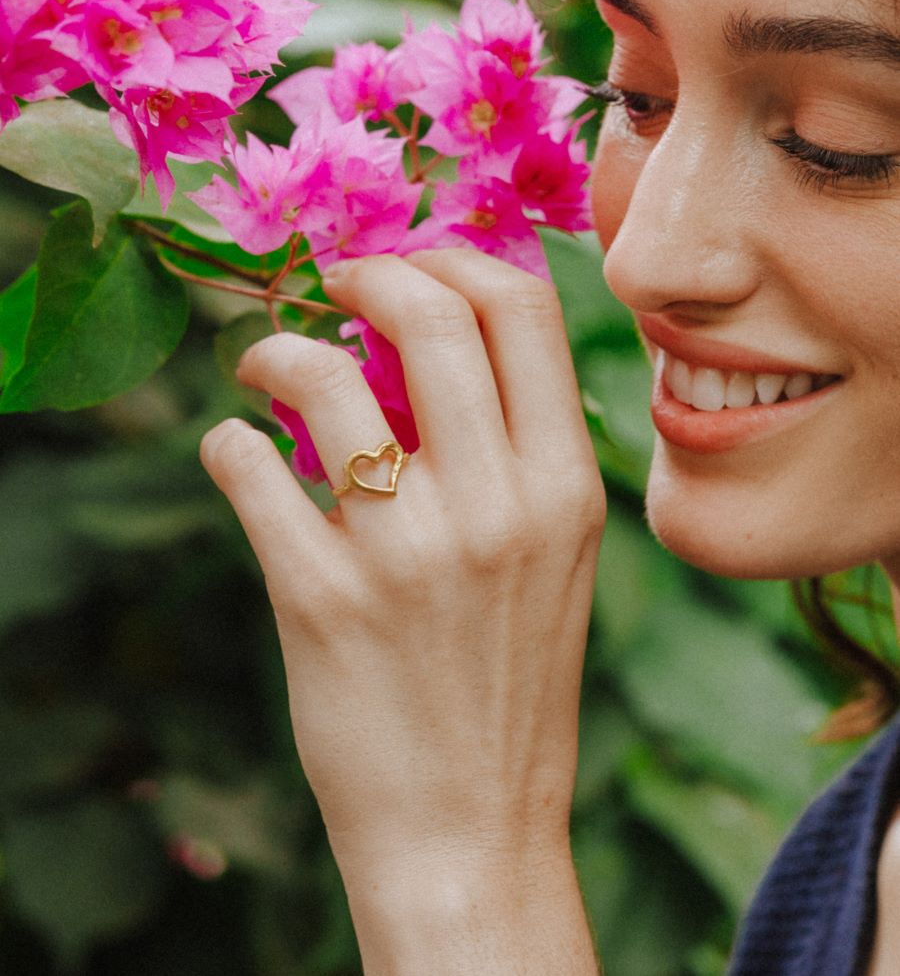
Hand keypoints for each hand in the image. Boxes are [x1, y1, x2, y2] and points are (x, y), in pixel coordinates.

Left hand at [200, 249, 604, 970]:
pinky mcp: (321, 598)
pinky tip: (236, 455)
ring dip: (273, 349)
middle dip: (367, 275)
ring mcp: (408, 552)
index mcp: (566, 486)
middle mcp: (498, 506)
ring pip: (321, 376)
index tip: (405, 270)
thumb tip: (422, 336)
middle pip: (431, 311)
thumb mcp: (552, 556)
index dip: (455, 260)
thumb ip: (510, 449)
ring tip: (262, 368)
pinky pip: (248, 468)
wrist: (472, 826)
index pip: (525, 309)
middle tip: (329, 290)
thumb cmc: (509, 679)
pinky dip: (226, 443)